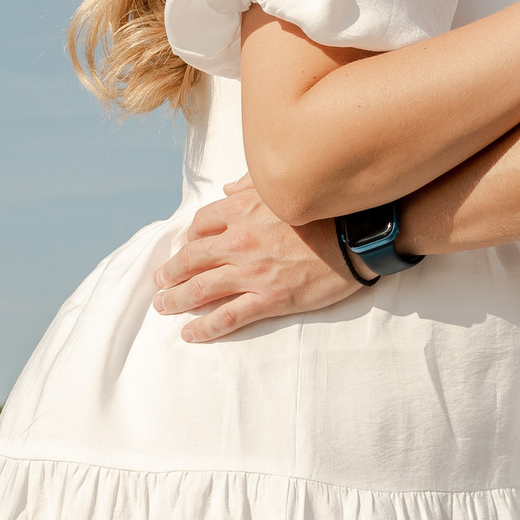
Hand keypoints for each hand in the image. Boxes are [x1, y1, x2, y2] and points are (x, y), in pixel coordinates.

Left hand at [152, 178, 360, 342]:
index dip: (189, 236)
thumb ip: (254, 185)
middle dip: (171, 271)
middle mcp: (241, 241)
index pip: (201, 224)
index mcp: (244, 211)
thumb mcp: (288, 187)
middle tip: (160, 281)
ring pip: (201, 289)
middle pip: (191, 258)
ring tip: (163, 305)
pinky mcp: (269, 298)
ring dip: (176, 298)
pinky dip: (205, 327)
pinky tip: (190, 333)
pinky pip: (228, 317)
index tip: (186, 246)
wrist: (359, 235)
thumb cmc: (328, 209)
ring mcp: (253, 272)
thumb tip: (230, 189)